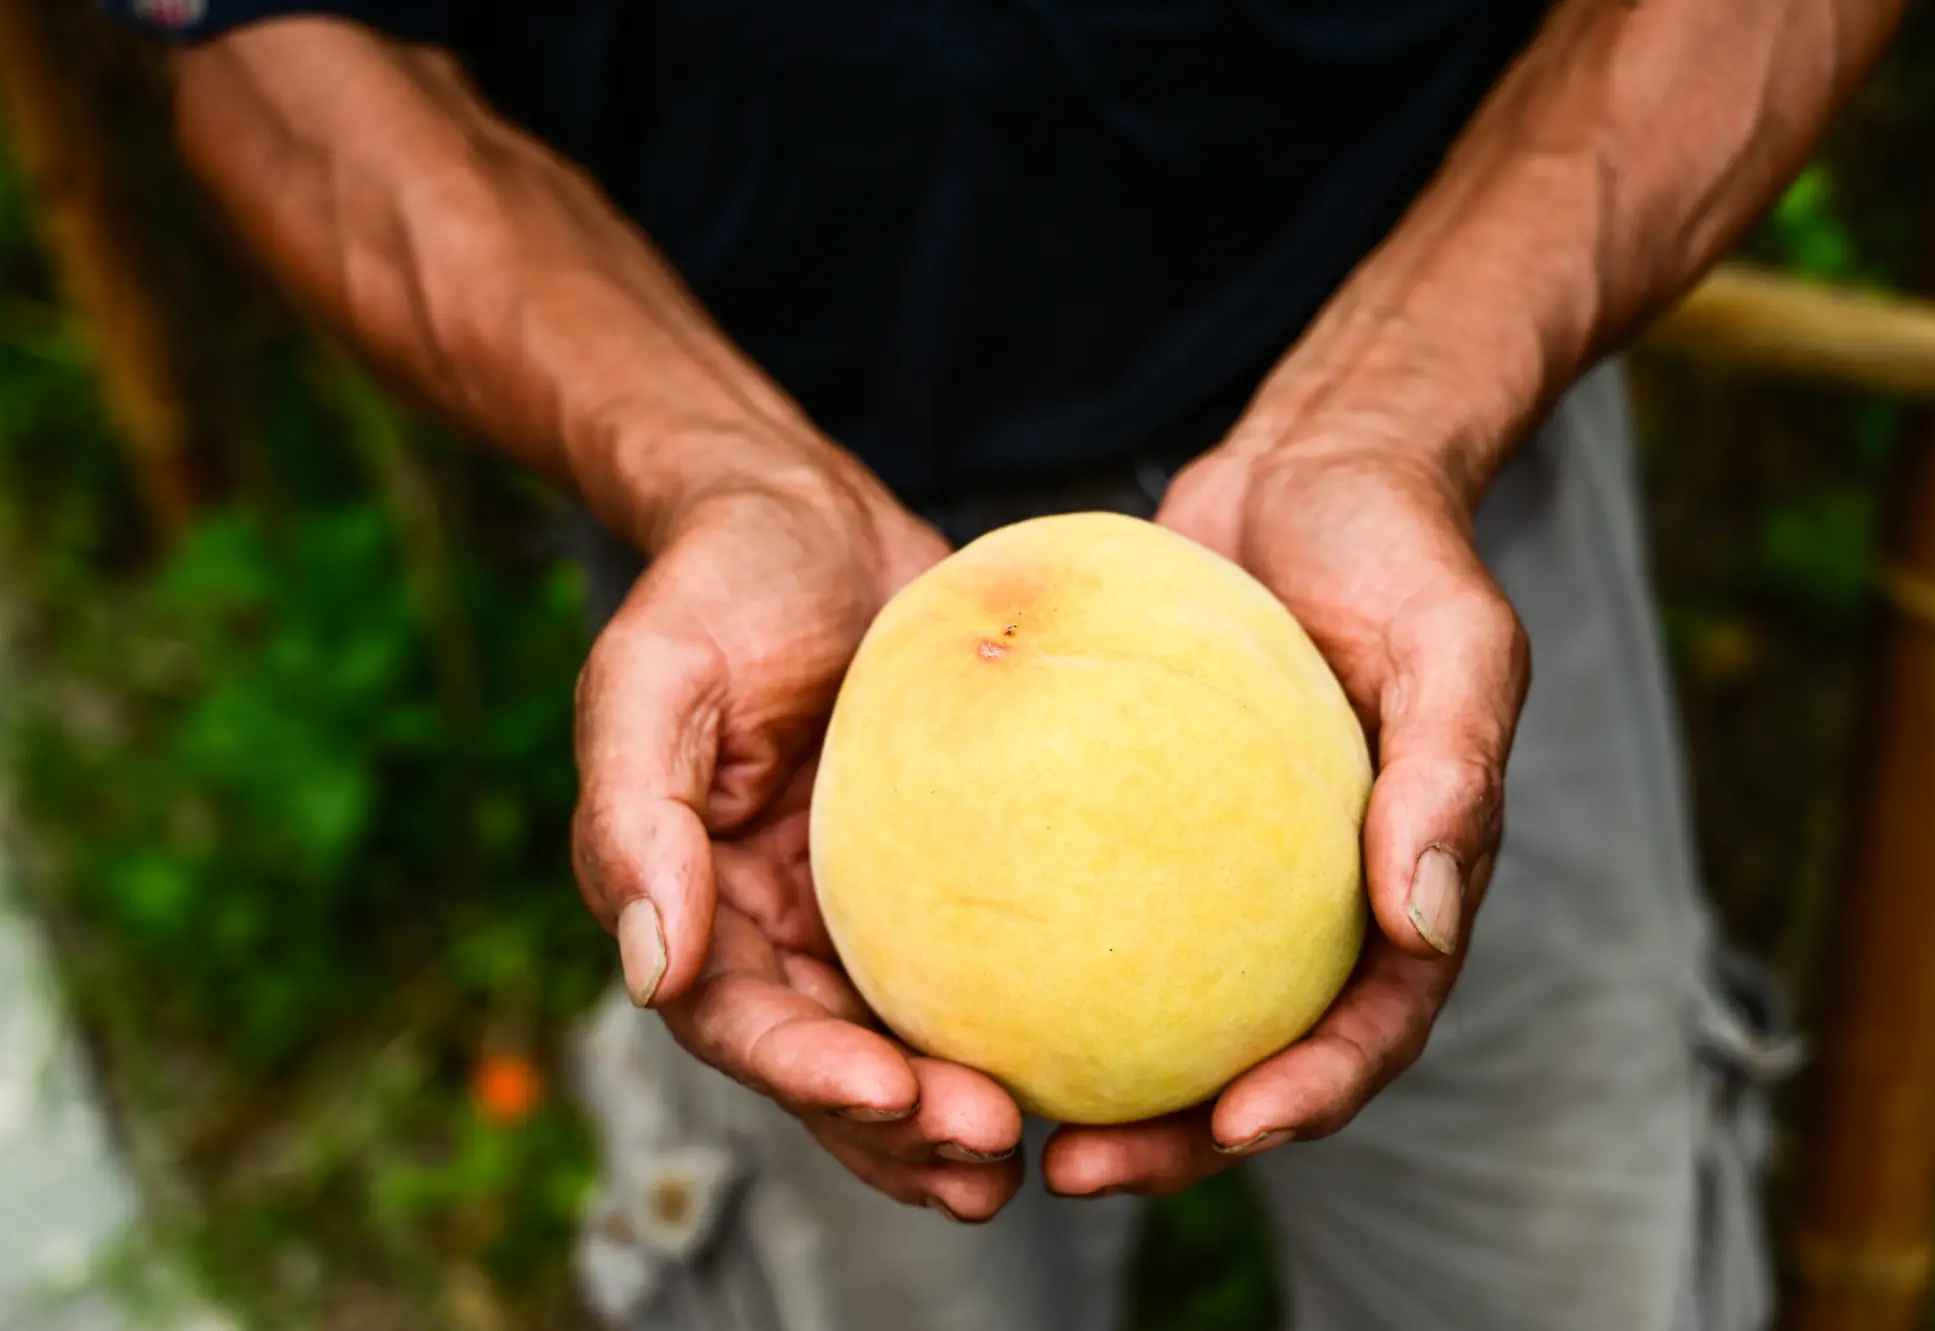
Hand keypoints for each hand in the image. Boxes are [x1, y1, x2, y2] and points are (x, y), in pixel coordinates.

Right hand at [570, 449, 1027, 1220]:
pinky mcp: (941, 877)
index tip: (890, 1093)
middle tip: (984, 1156)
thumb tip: (655, 972)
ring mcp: (858, 906)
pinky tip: (1084, 1062)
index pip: (735, 1017)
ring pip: (901, 1042)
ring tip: (1023, 1163)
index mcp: (692, 893)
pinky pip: (974, 969)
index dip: (805, 1072)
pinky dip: (1013, 1027)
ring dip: (949, 1118)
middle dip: (894, 1128)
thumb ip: (635, 812)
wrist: (814, 518)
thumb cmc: (723, 577)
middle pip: (826, 1061)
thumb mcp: (654, 669)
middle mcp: (771, 923)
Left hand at [1041, 436, 1529, 1198]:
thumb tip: (1420, 925)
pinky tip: (944, 966)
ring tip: (989, 1104)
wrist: (1309, 472)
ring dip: (1087, 1076)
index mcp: (1401, 889)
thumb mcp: (1454, 641)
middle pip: (1245, 1056)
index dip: (1309, 1099)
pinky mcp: (1134, 816)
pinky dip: (1029, 948)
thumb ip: (1451, 771)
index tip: (1234, 1129)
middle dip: (1173, 1139)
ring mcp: (1215, 867)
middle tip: (1074, 1168)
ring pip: (1151, 1002)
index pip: (1369, 1029)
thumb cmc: (1398, 550)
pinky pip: (1078, 895)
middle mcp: (1306, 901)